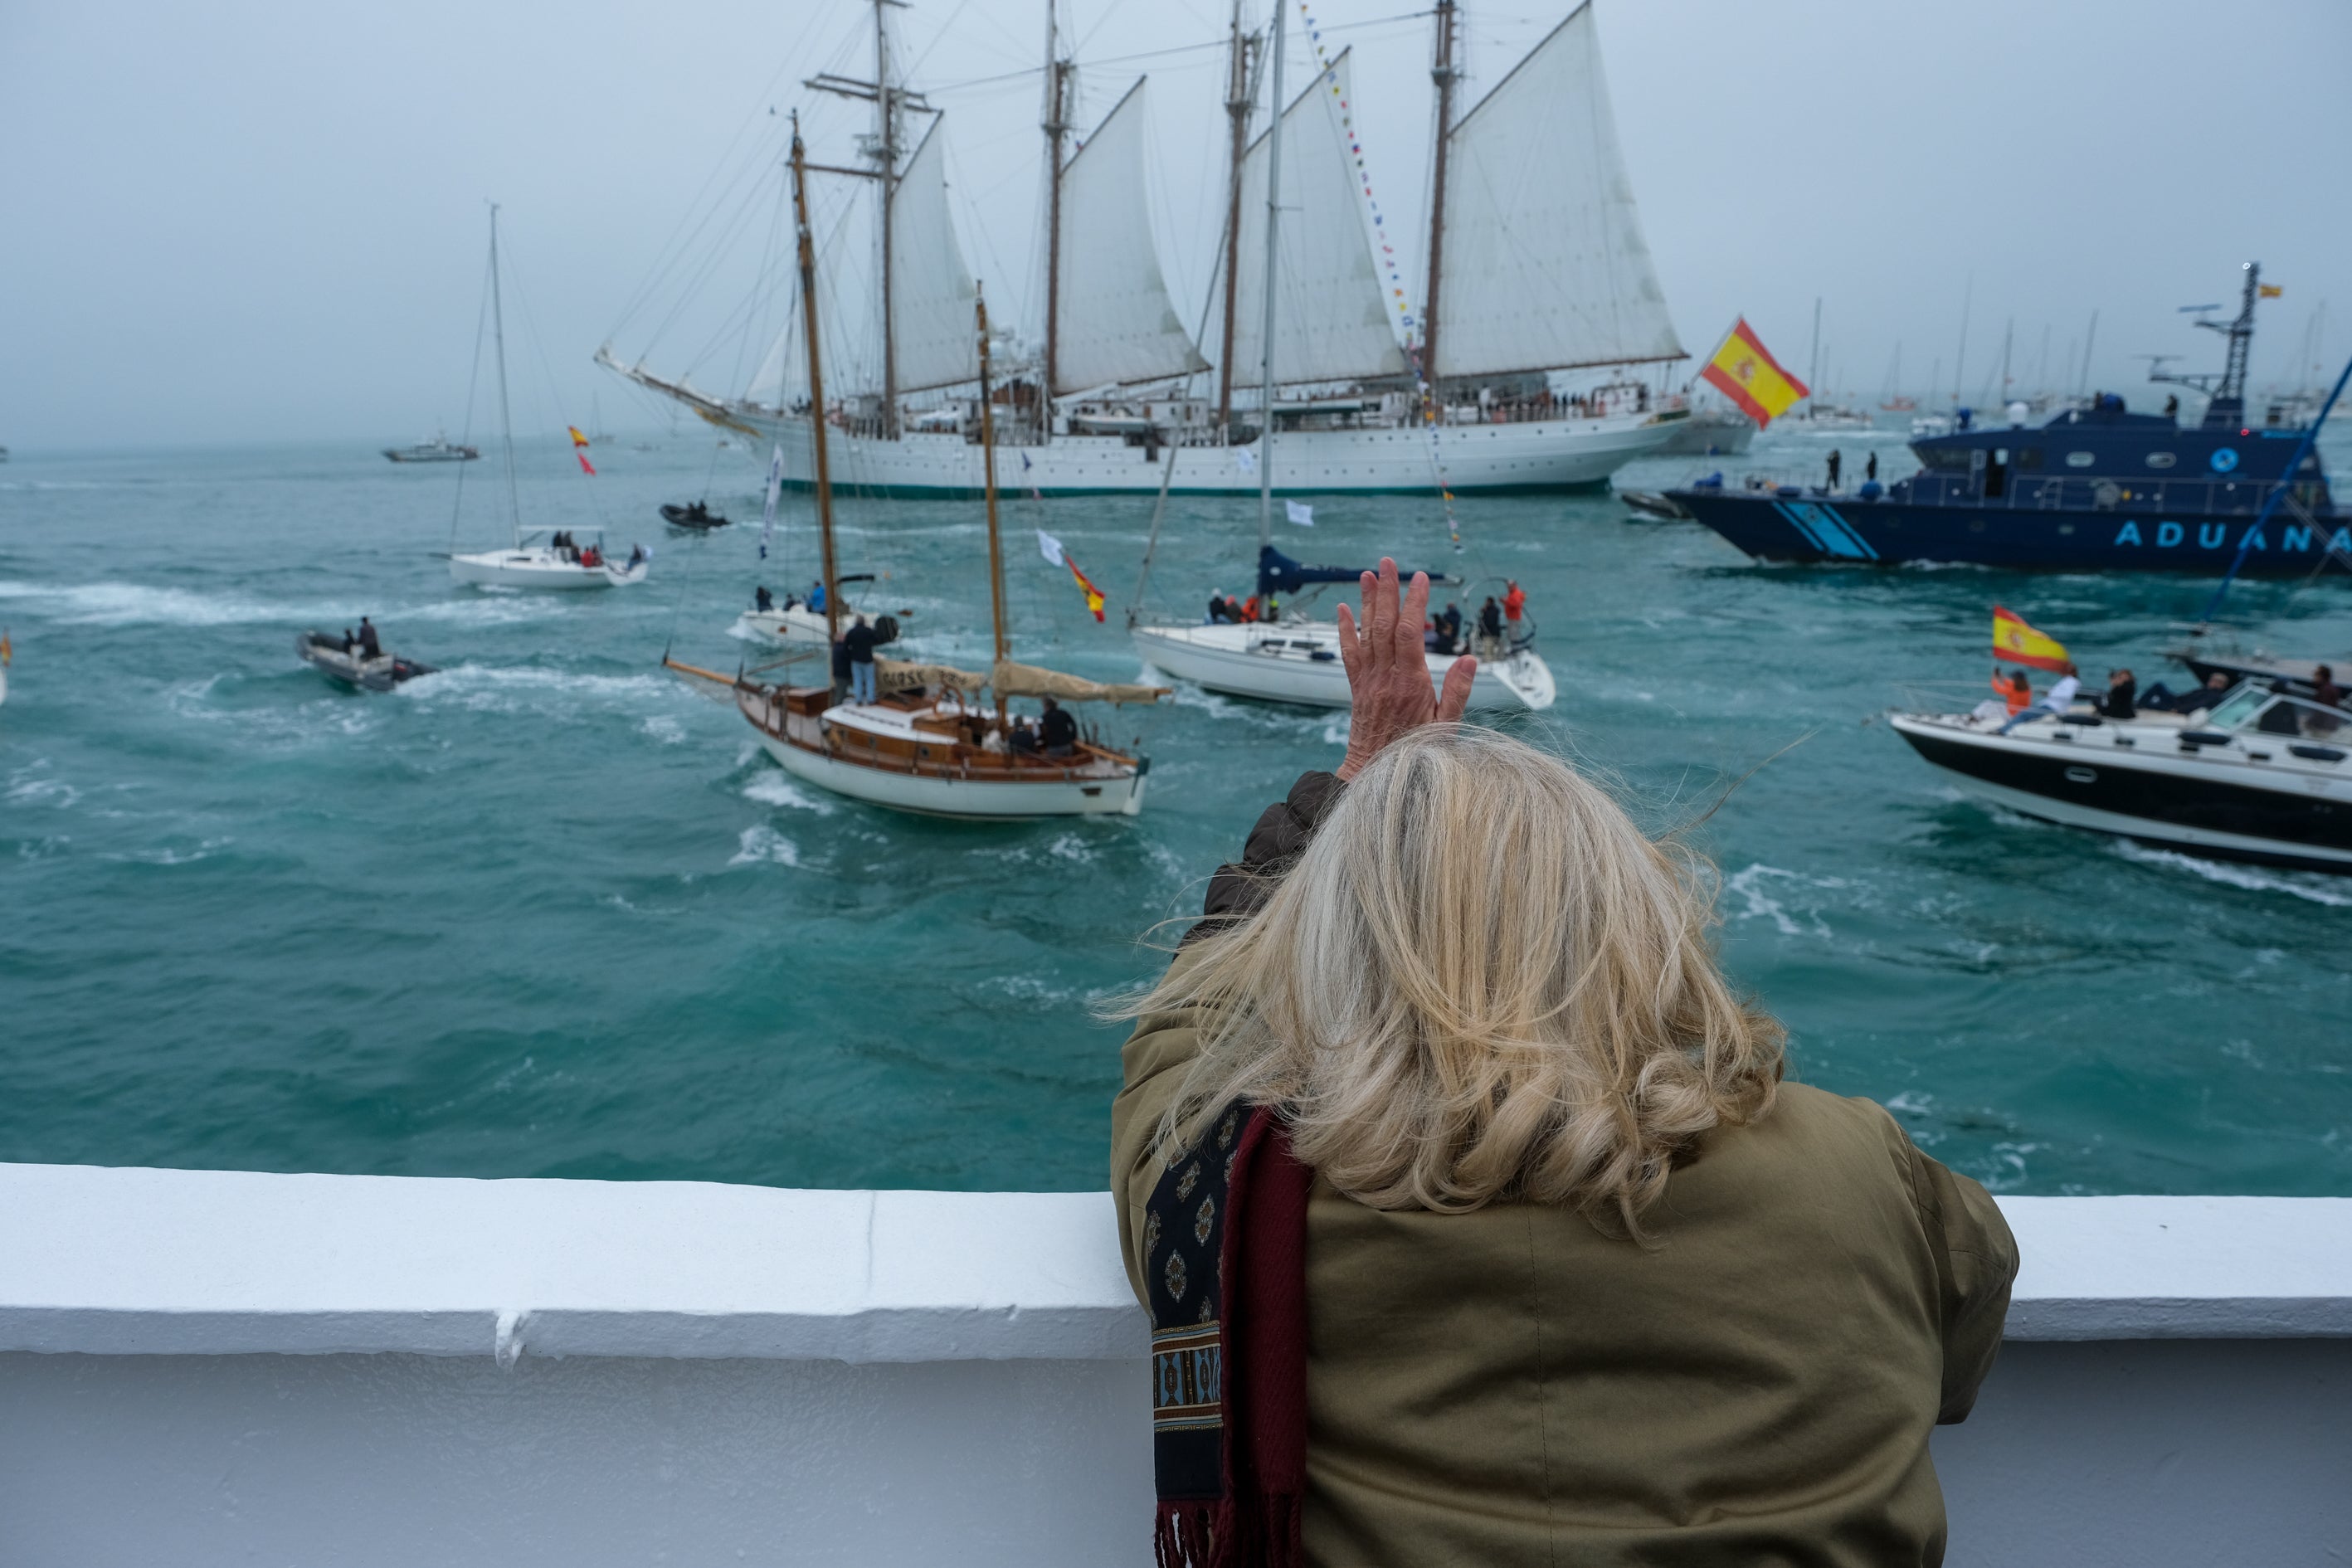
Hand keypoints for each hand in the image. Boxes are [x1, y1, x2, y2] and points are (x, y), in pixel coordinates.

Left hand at [1333, 557, 1474, 781]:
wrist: (1375, 774)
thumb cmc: (1417, 753)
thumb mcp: (1447, 727)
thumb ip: (1457, 692)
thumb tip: (1470, 658)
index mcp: (1410, 684)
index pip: (1410, 634)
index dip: (1414, 604)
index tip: (1421, 579)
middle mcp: (1385, 678)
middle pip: (1384, 625)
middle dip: (1387, 591)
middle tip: (1388, 562)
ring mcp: (1368, 681)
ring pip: (1366, 634)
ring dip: (1366, 602)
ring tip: (1366, 574)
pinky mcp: (1358, 688)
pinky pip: (1349, 654)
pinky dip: (1345, 630)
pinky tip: (1342, 609)